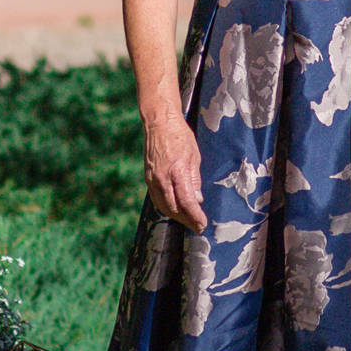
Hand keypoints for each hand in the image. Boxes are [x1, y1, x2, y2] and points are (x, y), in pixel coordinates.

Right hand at [144, 116, 207, 230]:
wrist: (159, 123)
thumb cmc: (180, 136)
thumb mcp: (194, 156)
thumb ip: (195, 179)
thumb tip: (197, 199)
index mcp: (177, 171)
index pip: (186, 201)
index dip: (195, 216)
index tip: (202, 224)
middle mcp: (163, 178)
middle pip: (173, 208)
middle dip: (186, 220)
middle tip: (197, 226)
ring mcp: (153, 179)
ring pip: (163, 206)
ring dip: (176, 217)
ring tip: (187, 220)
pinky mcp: (148, 178)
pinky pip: (156, 199)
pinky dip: (166, 208)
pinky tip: (174, 210)